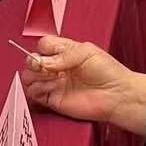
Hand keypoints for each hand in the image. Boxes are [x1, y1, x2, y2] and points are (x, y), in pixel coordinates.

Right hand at [20, 35, 145, 134]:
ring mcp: (54, 83)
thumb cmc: (108, 72)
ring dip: (35, 76)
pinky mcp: (53, 99)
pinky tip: (52, 87)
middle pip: (31, 61)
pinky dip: (37, 89)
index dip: (42, 49)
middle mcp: (57, 67)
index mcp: (65, 52)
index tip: (49, 54)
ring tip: (52, 78)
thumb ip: (63, 55)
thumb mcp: (86, 52)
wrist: (117, 95)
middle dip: (35, 62)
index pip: (43, 45)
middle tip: (46, 66)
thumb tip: (43, 61)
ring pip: (29, 77)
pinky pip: (33, 94)